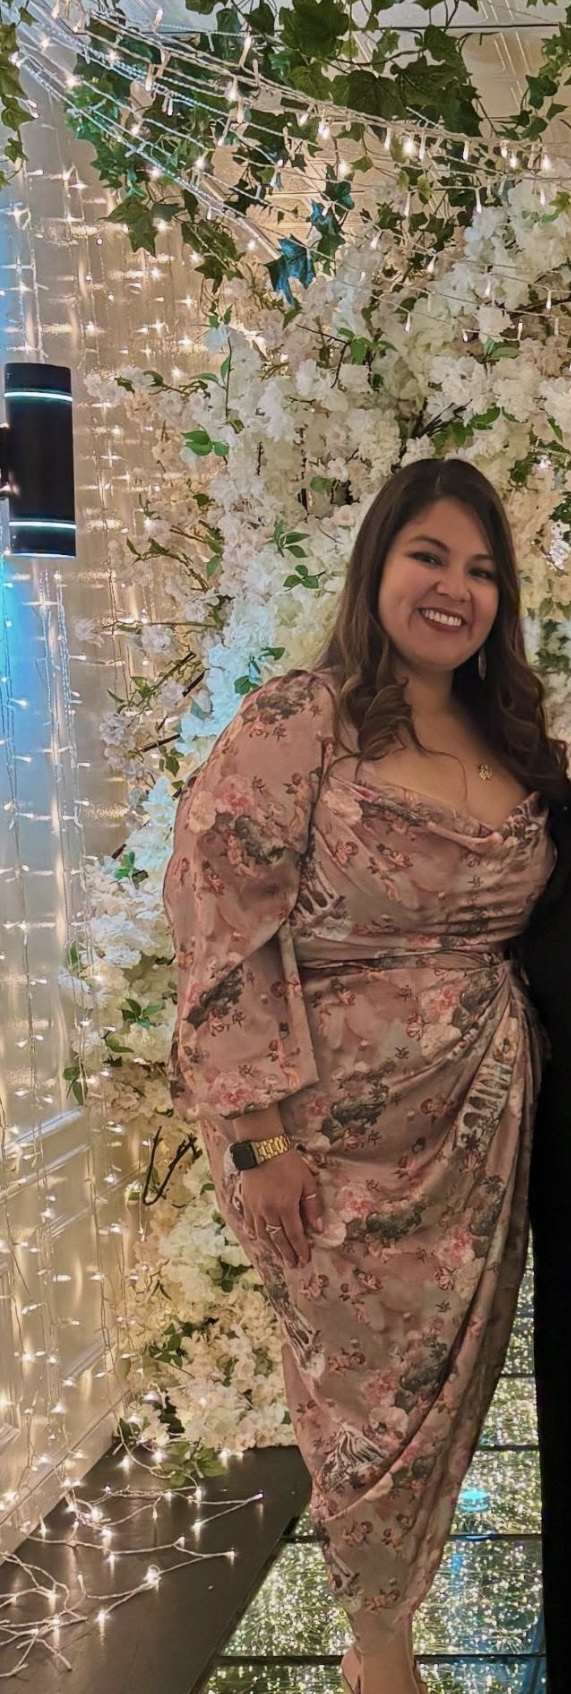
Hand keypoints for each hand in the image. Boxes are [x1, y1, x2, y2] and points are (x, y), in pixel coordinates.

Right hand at [241, 1148, 323, 1267]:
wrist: (262, 1147)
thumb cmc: (288, 1162)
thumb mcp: (307, 1181)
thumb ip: (312, 1205)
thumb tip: (318, 1228)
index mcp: (285, 1207)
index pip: (294, 1235)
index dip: (300, 1249)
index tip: (305, 1260)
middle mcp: (268, 1212)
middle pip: (278, 1239)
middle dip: (286, 1254)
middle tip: (292, 1265)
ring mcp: (254, 1208)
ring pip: (262, 1235)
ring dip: (271, 1248)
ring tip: (278, 1258)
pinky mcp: (245, 1202)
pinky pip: (249, 1224)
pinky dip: (254, 1234)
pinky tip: (258, 1239)